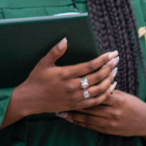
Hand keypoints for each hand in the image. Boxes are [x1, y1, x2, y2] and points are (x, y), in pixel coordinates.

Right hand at [2, 41, 118, 127]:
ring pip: (99, 89)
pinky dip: (105, 94)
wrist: (30, 99)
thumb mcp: (43, 63)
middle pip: (97, 77)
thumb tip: (65, 39)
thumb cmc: (36, 79)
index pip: (89, 66)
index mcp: (65, 74)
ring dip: (109, 80)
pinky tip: (111, 87)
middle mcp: (72, 86)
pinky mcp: (76, 105)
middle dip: (109, 67)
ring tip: (115, 71)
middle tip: (116, 60)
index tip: (111, 54)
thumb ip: (55, 51)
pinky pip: (95, 101)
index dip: (102, 60)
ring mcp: (75, 97)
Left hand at [59, 90, 145, 139]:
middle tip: (59, 99)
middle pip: (89, 106)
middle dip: (73, 103)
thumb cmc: (134, 104)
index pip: (96, 94)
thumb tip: (92, 82)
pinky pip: (90, 126)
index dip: (83, 91)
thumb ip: (108, 90)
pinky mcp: (108, 130)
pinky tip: (69, 119)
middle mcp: (113, 112)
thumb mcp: (123, 95)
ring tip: (59, 111)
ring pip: (87, 118)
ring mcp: (110, 123)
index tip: (70, 87)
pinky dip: (79, 123)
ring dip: (72, 115)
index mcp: (117, 100)